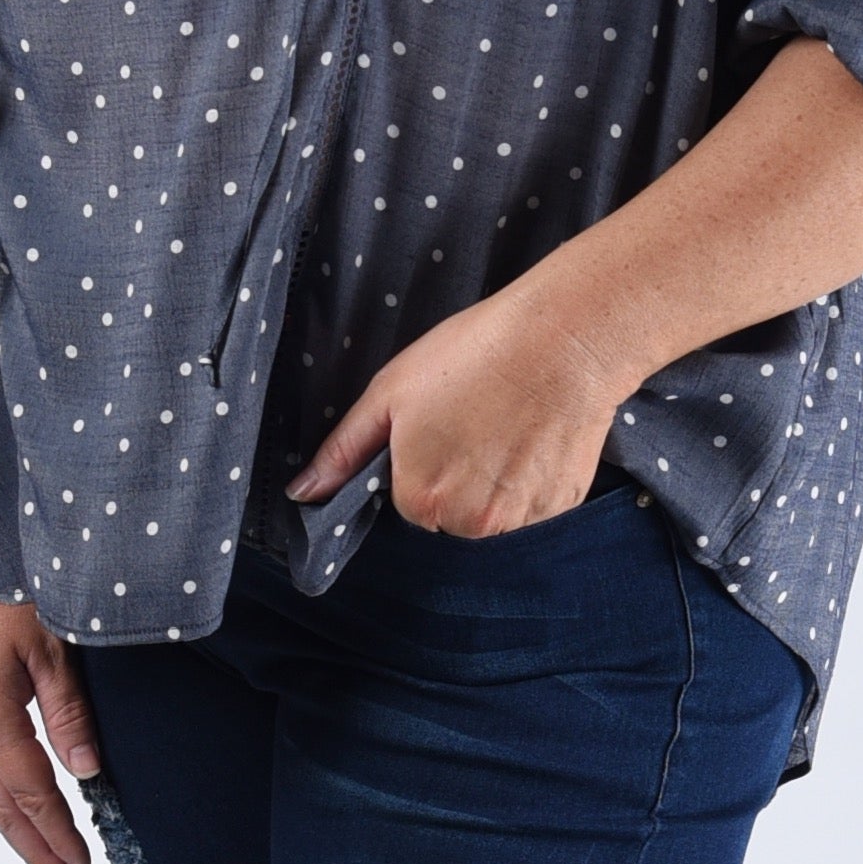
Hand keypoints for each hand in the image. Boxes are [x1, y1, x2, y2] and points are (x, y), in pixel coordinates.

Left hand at [285, 281, 623, 536]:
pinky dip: (532, 479)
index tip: (440, 422)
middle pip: (449, 514)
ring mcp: (521, 520)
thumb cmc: (472, 355)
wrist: (562, 340)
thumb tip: (300, 494)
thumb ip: (344, 451)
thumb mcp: (390, 392)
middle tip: (473, 419)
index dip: (418, 459)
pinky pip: (534, 507)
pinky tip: (535, 435)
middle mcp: (470, 524)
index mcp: (421, 499)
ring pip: (492, 514)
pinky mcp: (561, 507)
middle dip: (455, 478)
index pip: (407, 500)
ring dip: (494, 484)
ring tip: (507, 424)